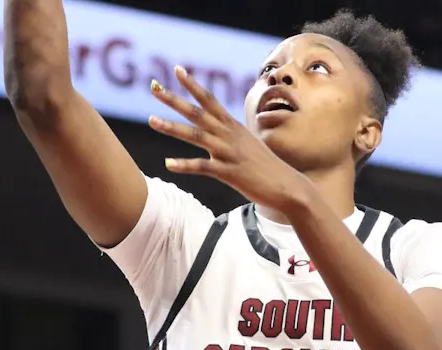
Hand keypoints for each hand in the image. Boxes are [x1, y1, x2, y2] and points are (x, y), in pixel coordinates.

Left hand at [148, 69, 314, 211]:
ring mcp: (229, 153)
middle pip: (197, 113)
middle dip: (174, 99)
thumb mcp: (248, 146)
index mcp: (233, 127)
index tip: (176, 70)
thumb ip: (231, 138)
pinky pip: (203, 167)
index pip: (209, 100)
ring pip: (196, 136)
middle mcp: (229, 135)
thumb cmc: (268, 169)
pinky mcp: (230, 173)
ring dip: (172, 127)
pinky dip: (184, 165)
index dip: (192, 85)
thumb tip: (218, 135)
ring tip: (152, 120)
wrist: (289, 187)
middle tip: (153, 87)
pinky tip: (168, 164)